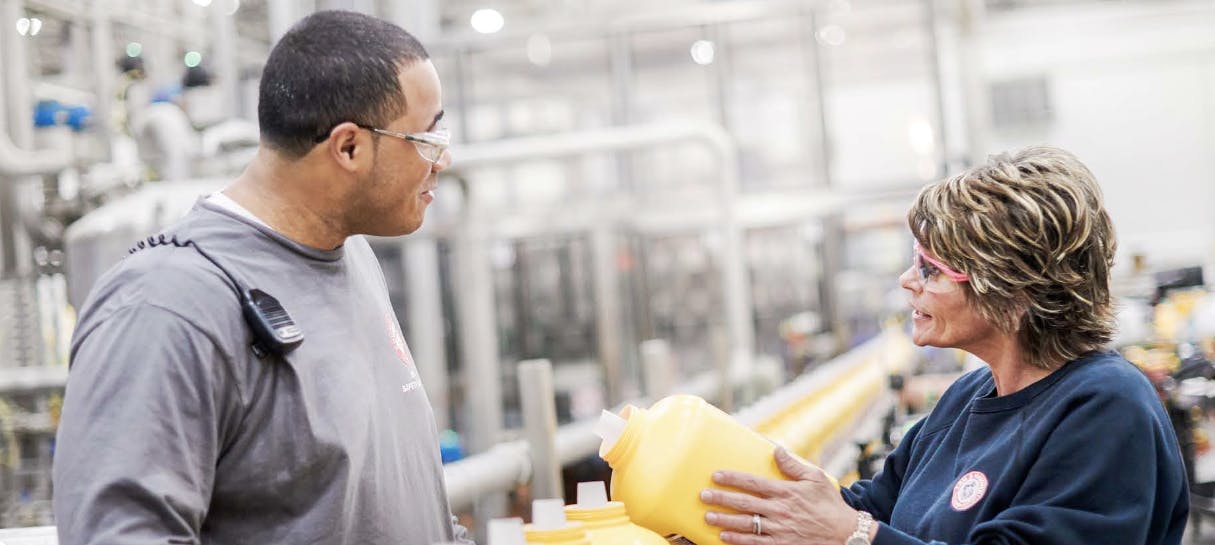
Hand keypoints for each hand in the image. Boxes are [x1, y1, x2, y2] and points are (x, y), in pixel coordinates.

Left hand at [700, 447, 863, 544]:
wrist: (845, 535)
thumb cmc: (830, 505)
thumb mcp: (816, 479)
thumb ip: (793, 465)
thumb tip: (776, 449)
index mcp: (786, 492)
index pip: (753, 482)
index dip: (732, 478)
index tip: (716, 475)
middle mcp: (779, 511)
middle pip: (744, 503)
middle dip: (721, 498)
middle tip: (703, 496)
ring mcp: (779, 530)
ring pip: (745, 524)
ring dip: (724, 519)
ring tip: (708, 516)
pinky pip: (754, 543)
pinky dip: (738, 539)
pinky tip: (724, 536)